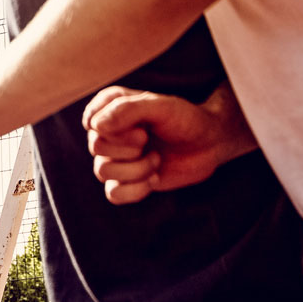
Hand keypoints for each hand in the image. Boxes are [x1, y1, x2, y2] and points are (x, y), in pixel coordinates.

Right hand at [82, 83, 257, 203]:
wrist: (210, 143)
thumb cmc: (186, 118)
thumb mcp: (161, 106)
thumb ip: (127, 110)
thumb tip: (95, 126)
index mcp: (111, 107)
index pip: (92, 122)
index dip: (116, 129)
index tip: (141, 125)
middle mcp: (109, 132)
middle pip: (97, 148)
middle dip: (128, 149)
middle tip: (149, 140)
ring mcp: (117, 157)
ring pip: (103, 172)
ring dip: (136, 169)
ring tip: (157, 159)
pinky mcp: (127, 181)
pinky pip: (113, 194)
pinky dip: (135, 190)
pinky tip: (154, 178)